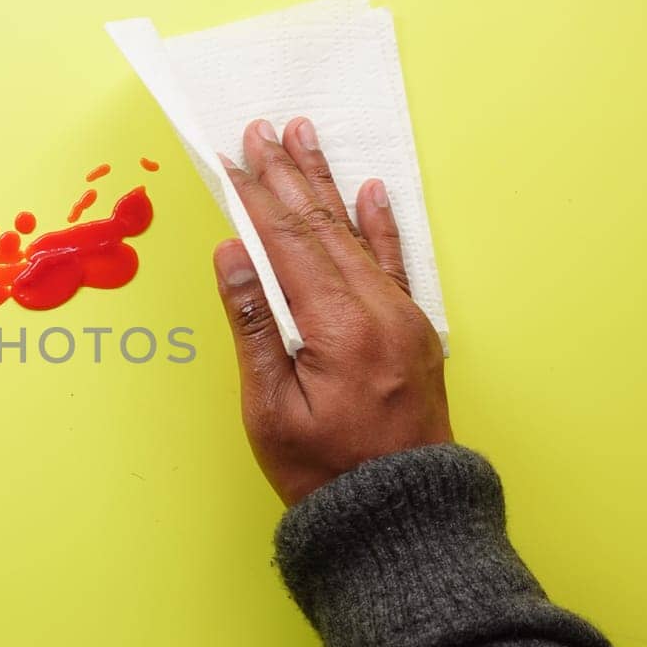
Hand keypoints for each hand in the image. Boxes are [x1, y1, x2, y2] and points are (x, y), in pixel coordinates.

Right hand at [212, 117, 451, 505]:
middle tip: (262, 129)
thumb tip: (233, 254)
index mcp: (338, 327)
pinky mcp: (414, 332)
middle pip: (322, 225)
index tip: (232, 158)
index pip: (288, 241)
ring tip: (307, 136)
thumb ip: (253, 325)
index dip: (256, 196)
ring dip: (327, 184)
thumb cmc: (324, 474)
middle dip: (287, 174)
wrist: (401, 518)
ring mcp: (402, 318)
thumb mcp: (268, 409)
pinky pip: (396, 263)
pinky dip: (381, 224)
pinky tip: (371, 191)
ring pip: (357, 235)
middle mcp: (378, 311)